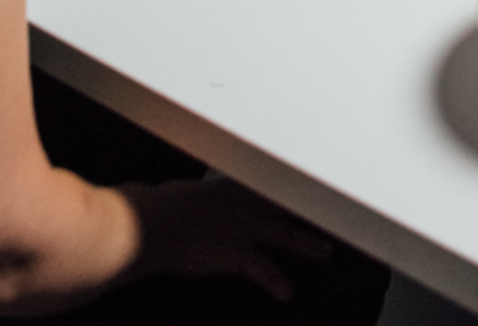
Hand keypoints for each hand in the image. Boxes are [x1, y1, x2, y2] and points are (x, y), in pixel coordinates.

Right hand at [126, 178, 333, 299]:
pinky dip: (278, 282)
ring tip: (324, 251)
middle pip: (283, 206)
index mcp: (226, 187)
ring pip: (285, 235)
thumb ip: (188, 198)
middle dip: (305, 210)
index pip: (265, 185)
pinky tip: (287, 292)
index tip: (302, 188)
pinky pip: (264, 270)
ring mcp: (241, 228)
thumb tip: (178, 202)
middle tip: (327, 211)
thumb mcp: (177, 194)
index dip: (284, 189)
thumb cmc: (154, 209)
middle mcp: (240, 204)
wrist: (150, 223)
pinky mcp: (235, 254)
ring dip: (307, 244)